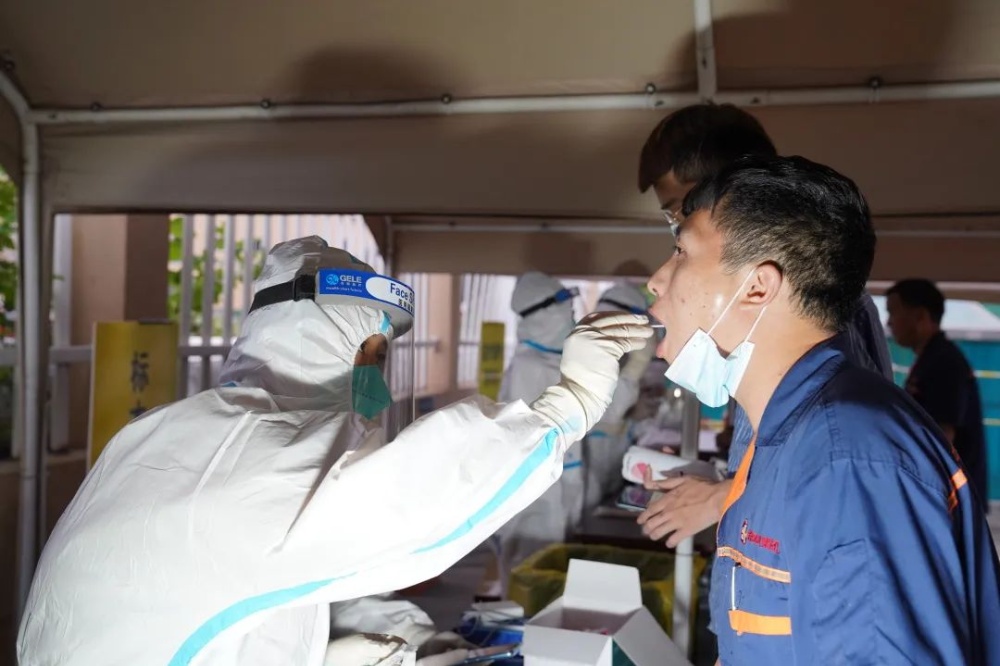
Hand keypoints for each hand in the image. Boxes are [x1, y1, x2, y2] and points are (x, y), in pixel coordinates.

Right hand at [532, 313, 652, 440]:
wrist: (579, 394)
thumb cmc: (582, 380)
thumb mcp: (582, 353)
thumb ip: (592, 341)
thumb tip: (613, 332)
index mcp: (576, 332)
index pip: (596, 317)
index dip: (614, 315)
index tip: (626, 316)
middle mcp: (583, 332)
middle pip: (610, 320)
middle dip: (629, 319)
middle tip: (643, 319)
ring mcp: (594, 338)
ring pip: (621, 330)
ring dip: (637, 330)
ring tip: (649, 331)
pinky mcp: (607, 347)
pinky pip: (625, 342)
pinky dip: (636, 342)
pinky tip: (643, 343)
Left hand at [637, 472, 732, 546]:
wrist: (718, 498)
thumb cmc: (702, 486)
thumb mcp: (682, 480)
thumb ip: (664, 483)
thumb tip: (649, 484)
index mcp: (668, 499)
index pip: (650, 510)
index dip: (643, 516)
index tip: (640, 521)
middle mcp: (669, 511)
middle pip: (652, 523)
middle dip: (646, 528)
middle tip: (646, 531)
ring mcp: (677, 522)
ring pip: (659, 532)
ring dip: (654, 535)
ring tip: (654, 537)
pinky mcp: (687, 530)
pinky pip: (673, 540)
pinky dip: (669, 542)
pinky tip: (669, 543)